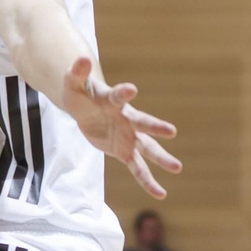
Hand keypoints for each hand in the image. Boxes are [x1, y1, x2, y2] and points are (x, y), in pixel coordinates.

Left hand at [62, 58, 181, 198]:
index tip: (131, 89)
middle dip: (154, 127)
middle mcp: (127, 119)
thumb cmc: (81, 95)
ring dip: (160, 158)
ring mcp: (129, 136)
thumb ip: (75, 73)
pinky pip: (137, 168)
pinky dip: (147, 180)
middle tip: (171, 131)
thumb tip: (78, 57)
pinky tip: (160, 193)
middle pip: (142, 124)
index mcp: (114, 102)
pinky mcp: (124, 151)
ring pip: (146, 149)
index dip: (123, 93)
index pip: (118, 96)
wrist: (86, 108)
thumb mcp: (73, 85)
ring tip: (177, 168)